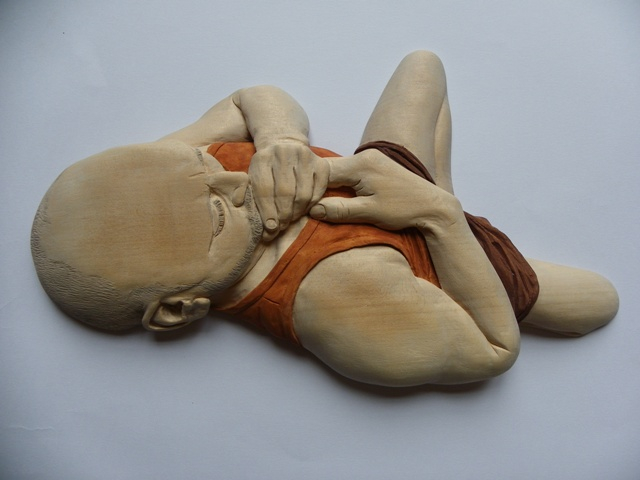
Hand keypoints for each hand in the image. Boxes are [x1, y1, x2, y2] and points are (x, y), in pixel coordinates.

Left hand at [249, 143, 328, 239]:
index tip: (270, 228)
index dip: (267, 212)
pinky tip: (302, 209)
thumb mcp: (253, 176)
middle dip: (283, 215)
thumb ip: (249, 196)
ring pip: (303, 195)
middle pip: (285, 193)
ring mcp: (304, 157)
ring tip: (290, 219)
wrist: (285, 143)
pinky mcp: (321, 164)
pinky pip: (317, 192)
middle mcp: (283, 153)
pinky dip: (310, 205)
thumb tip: (254, 220)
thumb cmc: (266, 169)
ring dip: (297, 213)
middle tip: (281, 226)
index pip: (264, 190)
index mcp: (262, 157)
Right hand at [309, 149, 460, 231]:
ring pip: (336, 170)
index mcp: (360, 165)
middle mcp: (363, 156)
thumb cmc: (403, 210)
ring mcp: (369, 159)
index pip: (322, 171)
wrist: (433, 207)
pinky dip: (338, 184)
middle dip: (314, 186)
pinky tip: (332, 198)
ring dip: (325, 186)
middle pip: (327, 168)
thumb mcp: (369, 213)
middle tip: (302, 206)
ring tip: (314, 204)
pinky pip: (347, 172)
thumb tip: (311, 210)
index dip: (308, 188)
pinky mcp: (374, 165)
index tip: (299, 205)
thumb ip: (339, 210)